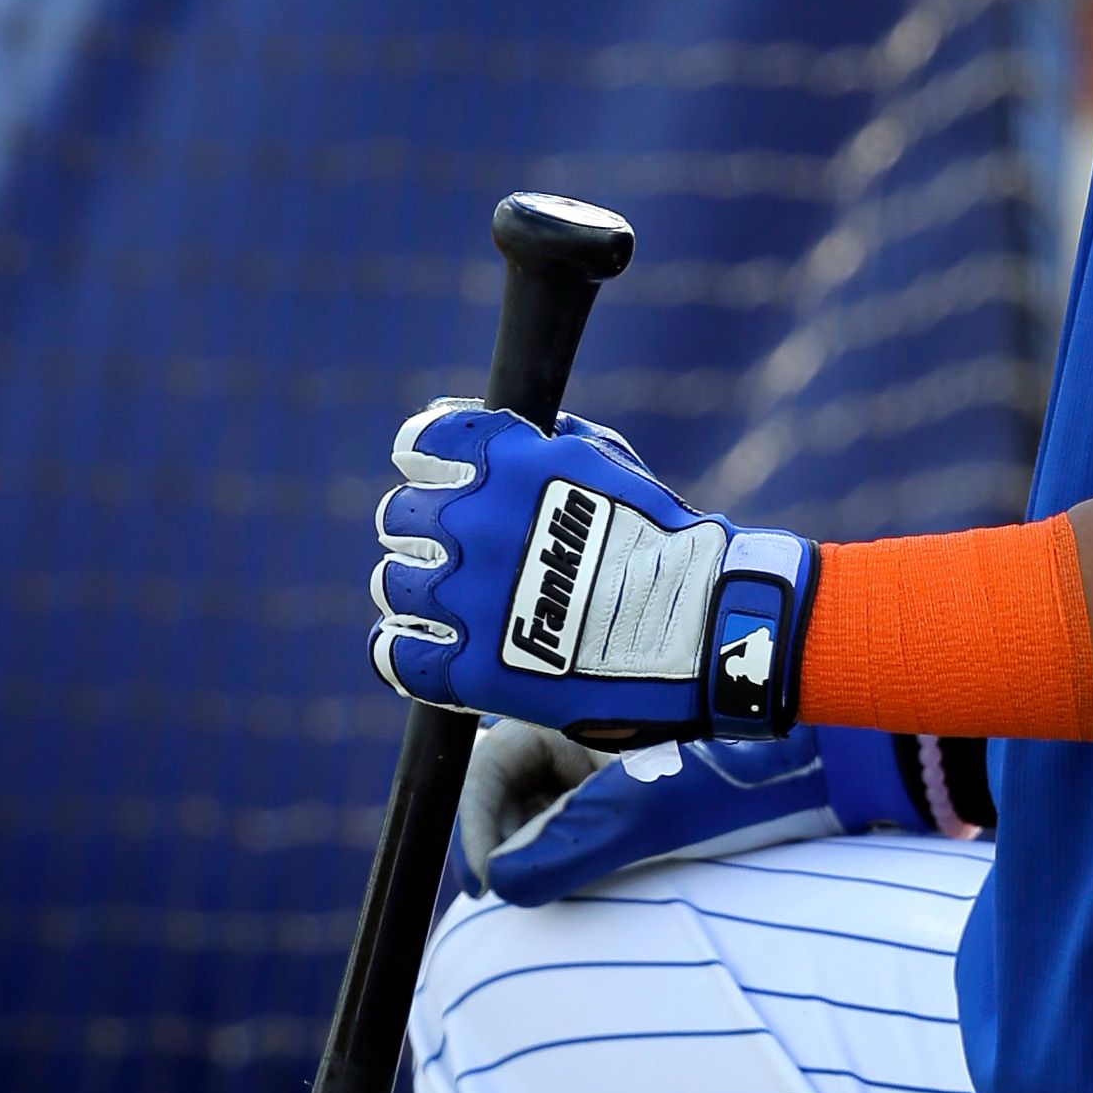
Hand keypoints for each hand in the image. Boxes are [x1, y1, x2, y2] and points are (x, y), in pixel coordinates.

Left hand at [370, 403, 814, 735]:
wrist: (700, 627)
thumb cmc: (663, 540)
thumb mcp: (607, 460)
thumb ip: (541, 442)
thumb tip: (490, 425)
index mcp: (505, 464)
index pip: (420, 445)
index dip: (425, 463)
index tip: (437, 479)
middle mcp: (474, 524)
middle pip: (398, 516)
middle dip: (424, 531)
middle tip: (457, 553)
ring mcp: (466, 598)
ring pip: (392, 582)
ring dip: (416, 589)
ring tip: (453, 605)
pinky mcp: (469, 667)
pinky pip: (397, 652)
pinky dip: (405, 649)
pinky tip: (430, 649)